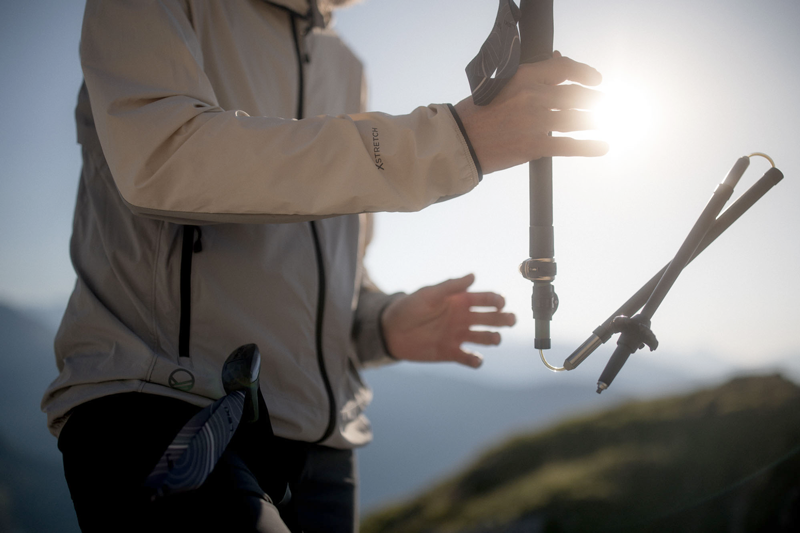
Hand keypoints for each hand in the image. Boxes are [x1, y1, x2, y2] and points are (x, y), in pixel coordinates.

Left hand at [381, 274, 515, 367]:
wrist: (391, 331)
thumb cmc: (409, 307)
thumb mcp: (428, 294)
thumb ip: (450, 286)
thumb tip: (473, 275)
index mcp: (461, 301)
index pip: (485, 299)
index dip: (496, 300)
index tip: (501, 303)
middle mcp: (464, 318)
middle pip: (491, 319)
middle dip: (504, 319)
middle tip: (510, 321)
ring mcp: (459, 336)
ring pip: (485, 338)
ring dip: (493, 338)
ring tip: (494, 339)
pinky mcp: (452, 353)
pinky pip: (470, 358)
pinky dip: (476, 360)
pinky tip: (475, 359)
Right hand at [454, 51, 607, 174]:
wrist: (459, 143)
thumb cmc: (476, 114)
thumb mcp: (500, 86)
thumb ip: (530, 76)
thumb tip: (556, 61)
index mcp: (523, 77)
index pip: (564, 69)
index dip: (585, 73)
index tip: (596, 79)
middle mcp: (533, 96)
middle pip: (577, 96)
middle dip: (595, 100)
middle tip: (603, 103)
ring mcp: (536, 121)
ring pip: (578, 119)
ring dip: (595, 121)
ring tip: (603, 121)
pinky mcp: (535, 145)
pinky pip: (571, 144)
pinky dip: (590, 146)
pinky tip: (602, 146)